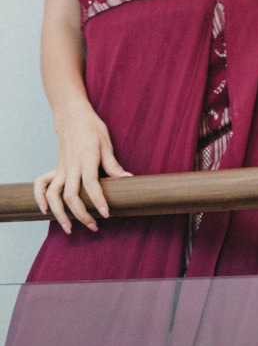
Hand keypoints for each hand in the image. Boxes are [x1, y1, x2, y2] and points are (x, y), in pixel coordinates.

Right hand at [34, 100, 130, 234]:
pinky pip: (41, 184)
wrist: (72, 116)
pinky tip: (45, 210)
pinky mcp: (55, 169)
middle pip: (71, 195)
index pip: (91, 184)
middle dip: (81, 214)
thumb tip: (128, 179)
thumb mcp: (106, 143)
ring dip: (60, 214)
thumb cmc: (92, 129)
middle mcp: (71, 165)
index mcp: (86, 158)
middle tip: (94, 226)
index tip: (105, 214)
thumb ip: (114, 165)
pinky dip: (40, 198)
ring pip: (54, 194)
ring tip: (70, 228)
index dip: (98, 200)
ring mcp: (61, 168)